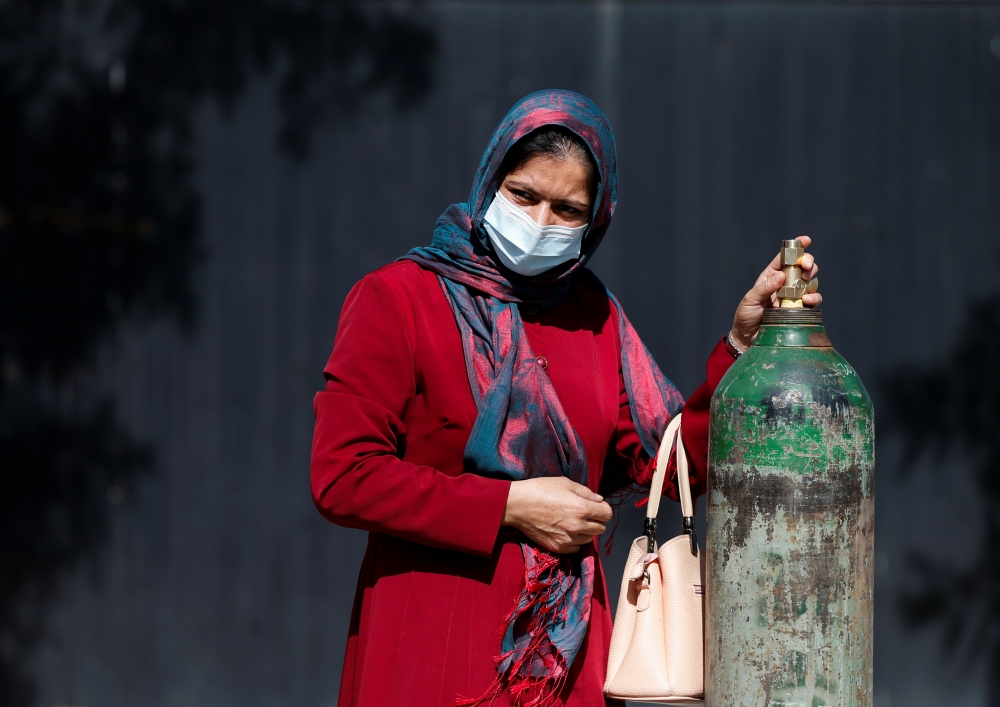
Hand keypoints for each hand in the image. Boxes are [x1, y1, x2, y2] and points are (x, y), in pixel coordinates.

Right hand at [502, 477, 612, 553]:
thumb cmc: (540, 490)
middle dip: (596, 520)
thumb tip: (599, 500)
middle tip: (584, 514)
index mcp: (581, 508)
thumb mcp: (565, 483)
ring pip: (589, 539)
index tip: (595, 506)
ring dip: (585, 531)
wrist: (517, 505)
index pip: (607, 514)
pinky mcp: (557, 548)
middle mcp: (577, 526)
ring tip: (573, 522)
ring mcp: (567, 539)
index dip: (602, 509)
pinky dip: (574, 541)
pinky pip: (576, 548)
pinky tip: (565, 531)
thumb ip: (586, 492)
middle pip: (601, 528)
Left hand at [729, 235, 821, 351]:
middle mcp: (785, 284)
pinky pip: (813, 300)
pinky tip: (808, 301)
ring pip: (811, 282)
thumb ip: (765, 288)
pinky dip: (814, 298)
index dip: (796, 247)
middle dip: (808, 263)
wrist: (749, 340)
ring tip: (804, 288)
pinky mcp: (800, 310)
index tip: (806, 240)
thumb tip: (781, 275)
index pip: (785, 257)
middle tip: (806, 267)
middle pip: (802, 267)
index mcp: (770, 276)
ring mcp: (794, 297)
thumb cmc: (746, 317)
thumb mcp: (750, 300)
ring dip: (811, 280)